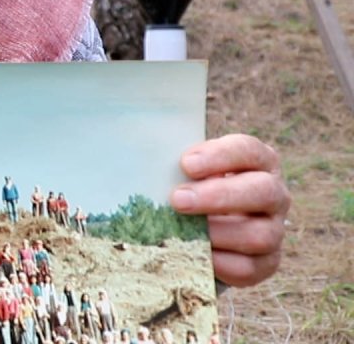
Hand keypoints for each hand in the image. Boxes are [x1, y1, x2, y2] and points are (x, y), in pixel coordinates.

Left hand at [170, 133, 290, 286]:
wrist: (201, 230)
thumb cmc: (189, 188)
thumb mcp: (185, 171)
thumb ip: (174, 165)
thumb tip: (144, 164)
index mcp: (257, 162)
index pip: (248, 150)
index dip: (220, 156)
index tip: (186, 164)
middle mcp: (274, 194)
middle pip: (263, 190)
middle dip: (219, 196)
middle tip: (178, 200)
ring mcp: (274, 229)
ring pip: (261, 234)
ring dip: (219, 233)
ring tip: (185, 232)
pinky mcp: (267, 262)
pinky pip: (250, 267)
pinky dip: (221, 264)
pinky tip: (197, 256)